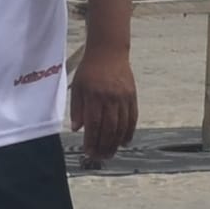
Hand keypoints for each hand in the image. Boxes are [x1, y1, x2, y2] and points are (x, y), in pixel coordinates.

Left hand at [67, 43, 137, 166]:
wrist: (109, 51)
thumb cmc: (90, 69)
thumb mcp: (77, 87)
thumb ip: (77, 109)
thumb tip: (77, 129)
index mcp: (93, 96)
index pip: (93, 124)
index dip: (91, 141)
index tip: (88, 152)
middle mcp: (110, 98)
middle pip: (109, 129)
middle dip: (104, 146)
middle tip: (100, 157)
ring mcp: (123, 97)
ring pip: (122, 126)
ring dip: (116, 143)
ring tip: (110, 153)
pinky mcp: (132, 96)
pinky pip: (132, 118)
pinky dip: (129, 132)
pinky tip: (125, 142)